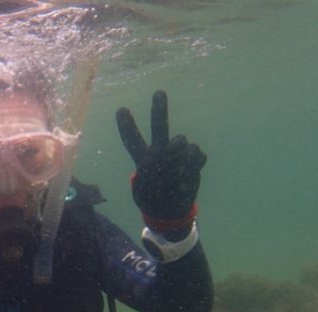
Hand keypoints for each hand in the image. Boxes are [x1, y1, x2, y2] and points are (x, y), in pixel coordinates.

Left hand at [116, 90, 205, 234]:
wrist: (170, 211)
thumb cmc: (152, 201)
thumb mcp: (140, 193)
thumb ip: (151, 173)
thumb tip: (173, 155)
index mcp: (143, 158)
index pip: (132, 140)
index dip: (126, 126)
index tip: (121, 110)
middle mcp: (160, 152)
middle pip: (159, 127)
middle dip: (160, 109)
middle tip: (159, 93)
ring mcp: (178, 154)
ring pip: (181, 141)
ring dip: (179, 153)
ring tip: (175, 171)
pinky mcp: (194, 160)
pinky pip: (197, 153)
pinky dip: (194, 163)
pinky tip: (189, 172)